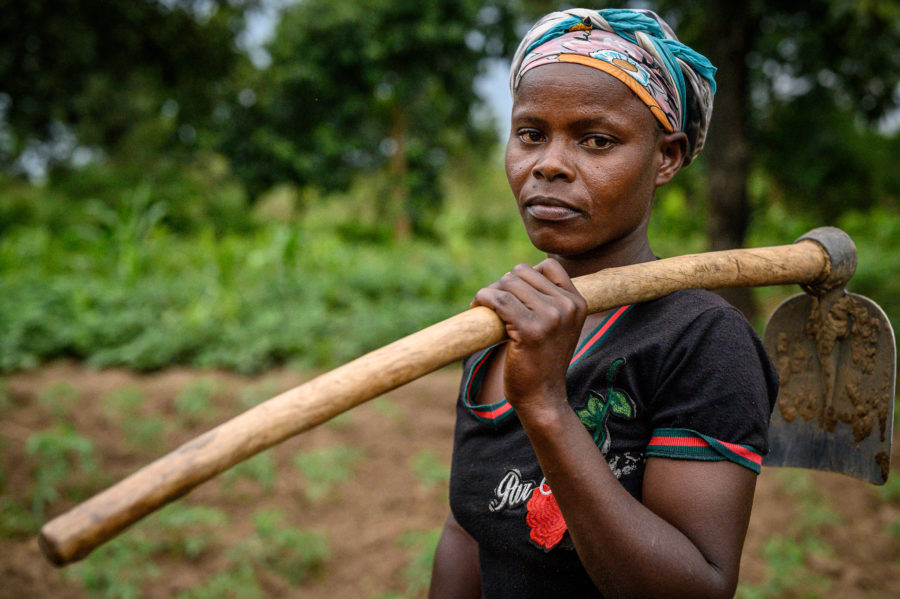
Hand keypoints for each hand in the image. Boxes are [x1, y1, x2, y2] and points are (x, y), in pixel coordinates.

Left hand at [471, 259, 586, 412]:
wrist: (542, 398)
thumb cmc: (542, 361)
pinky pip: (499, 300)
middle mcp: (567, 306)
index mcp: (577, 302)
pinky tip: (477, 307)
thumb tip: (516, 272)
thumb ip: (549, 300)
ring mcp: (551, 318)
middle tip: (493, 305)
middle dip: (502, 285)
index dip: (524, 275)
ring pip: (508, 283)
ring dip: (490, 293)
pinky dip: (482, 299)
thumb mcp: (558, 327)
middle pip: (522, 272)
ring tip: (485, 308)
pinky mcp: (530, 330)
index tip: (512, 294)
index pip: (548, 265)